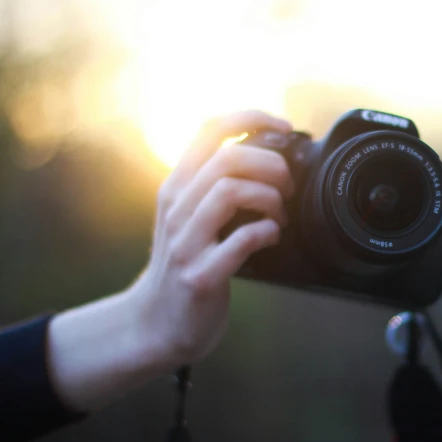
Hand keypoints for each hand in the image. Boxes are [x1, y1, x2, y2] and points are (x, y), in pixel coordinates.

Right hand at [129, 110, 294, 366]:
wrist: (154, 324)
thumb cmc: (183, 265)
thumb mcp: (186, 217)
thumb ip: (210, 187)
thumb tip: (263, 158)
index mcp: (176, 186)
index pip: (209, 128)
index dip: (251, 117)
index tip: (284, 128)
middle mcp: (176, 207)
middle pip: (228, 157)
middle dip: (272, 166)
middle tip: (286, 189)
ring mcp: (185, 242)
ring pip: (230, 191)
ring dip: (270, 199)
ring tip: (279, 215)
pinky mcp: (200, 275)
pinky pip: (241, 240)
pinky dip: (267, 233)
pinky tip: (271, 238)